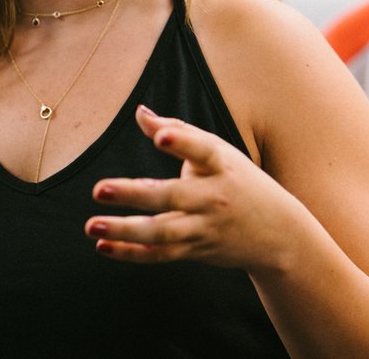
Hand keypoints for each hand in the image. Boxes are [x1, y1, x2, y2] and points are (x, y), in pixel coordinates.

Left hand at [85, 105, 306, 273]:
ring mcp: (204, 227)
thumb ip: (177, 131)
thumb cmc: (238, 180)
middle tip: (99, 189)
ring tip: (91, 224)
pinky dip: (132, 253)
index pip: (203, 150)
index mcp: (222, 165)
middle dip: (134, 193)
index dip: (183, 142)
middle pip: (172, 196)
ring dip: (125, 230)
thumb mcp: (219, 152)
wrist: (277, 233)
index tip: (161, 136)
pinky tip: (103, 245)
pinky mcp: (195, 250)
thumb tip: (140, 113)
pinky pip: (160, 255)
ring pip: (162, 233)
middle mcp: (213, 198)